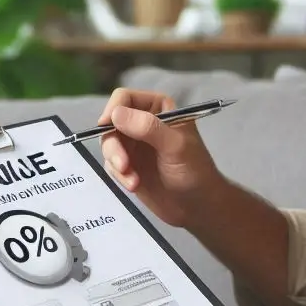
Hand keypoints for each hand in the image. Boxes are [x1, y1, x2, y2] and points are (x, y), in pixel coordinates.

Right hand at [97, 87, 220, 226]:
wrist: (198, 207)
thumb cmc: (195, 171)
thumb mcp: (175, 146)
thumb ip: (148, 128)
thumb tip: (115, 114)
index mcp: (158, 108)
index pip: (125, 98)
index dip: (113, 109)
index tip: (107, 127)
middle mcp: (143, 122)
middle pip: (111, 122)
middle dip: (114, 145)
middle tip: (123, 165)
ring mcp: (134, 144)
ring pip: (108, 144)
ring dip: (116, 162)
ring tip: (132, 181)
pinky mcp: (128, 165)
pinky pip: (111, 164)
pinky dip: (119, 175)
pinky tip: (134, 186)